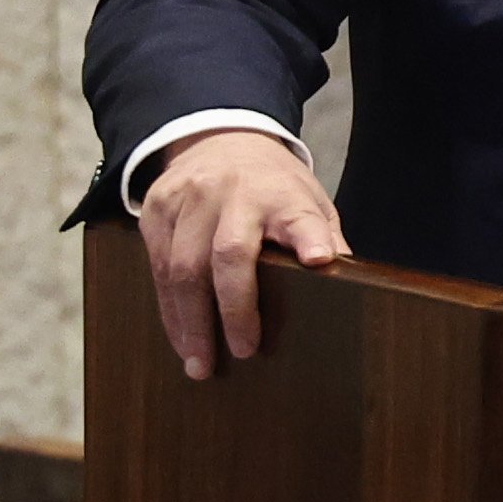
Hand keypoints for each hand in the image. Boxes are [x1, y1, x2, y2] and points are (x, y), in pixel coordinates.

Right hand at [136, 128, 347, 379]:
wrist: (223, 138)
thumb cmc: (274, 184)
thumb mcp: (308, 198)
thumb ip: (322, 237)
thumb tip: (345, 282)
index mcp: (282, 192)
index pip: (300, 215)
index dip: (309, 237)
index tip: (320, 259)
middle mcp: (233, 191)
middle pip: (229, 253)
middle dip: (234, 309)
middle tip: (243, 351)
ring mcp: (190, 198)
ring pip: (183, 267)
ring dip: (191, 322)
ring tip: (200, 363)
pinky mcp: (156, 208)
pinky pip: (158, 266)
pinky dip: (169, 308)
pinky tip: (181, 334)